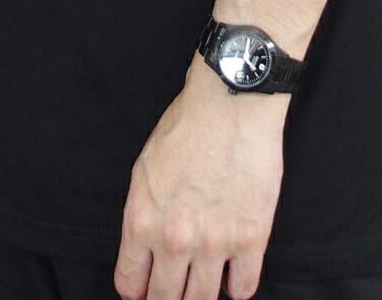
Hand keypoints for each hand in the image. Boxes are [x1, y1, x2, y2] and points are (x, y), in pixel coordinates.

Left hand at [115, 58, 285, 299]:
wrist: (230, 102)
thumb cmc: (187, 126)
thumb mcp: (145, 169)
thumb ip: (144, 215)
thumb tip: (146, 250)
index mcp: (142, 220)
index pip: (130, 285)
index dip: (138, 292)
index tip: (147, 290)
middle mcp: (174, 239)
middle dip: (167, 299)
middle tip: (175, 290)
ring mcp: (214, 243)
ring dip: (201, 296)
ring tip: (203, 283)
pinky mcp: (251, 238)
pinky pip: (243, 289)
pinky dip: (236, 286)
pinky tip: (233, 270)